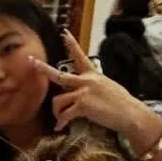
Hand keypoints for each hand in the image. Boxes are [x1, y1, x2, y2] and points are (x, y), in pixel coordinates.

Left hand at [33, 31, 161, 149]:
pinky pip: (64, 115)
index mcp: (93, 74)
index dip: (72, 44)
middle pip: (59, 74)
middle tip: (31, 62)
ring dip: (56, 112)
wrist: (130, 114)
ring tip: (60, 119)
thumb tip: (82, 91)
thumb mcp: (107, 87)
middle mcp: (87, 80)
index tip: (64, 33)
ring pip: (58, 100)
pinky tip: (60, 128)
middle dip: (43, 69)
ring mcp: (84, 92)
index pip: (80, 56)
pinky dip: (61, 123)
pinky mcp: (83, 105)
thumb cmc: (120, 104)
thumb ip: (92, 86)